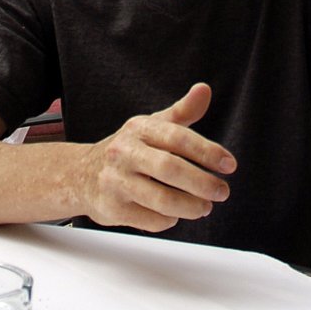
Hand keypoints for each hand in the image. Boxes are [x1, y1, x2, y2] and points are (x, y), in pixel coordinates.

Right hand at [78, 83, 236, 231]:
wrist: (81, 175)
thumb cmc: (129, 149)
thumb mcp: (152, 125)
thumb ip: (182, 111)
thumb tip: (204, 89)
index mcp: (139, 128)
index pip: (178, 137)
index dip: (207, 151)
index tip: (229, 165)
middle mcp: (124, 152)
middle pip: (170, 169)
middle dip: (203, 183)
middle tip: (222, 192)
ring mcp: (116, 181)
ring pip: (162, 201)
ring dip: (191, 206)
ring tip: (205, 207)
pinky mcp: (112, 209)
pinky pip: (151, 220)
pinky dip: (170, 220)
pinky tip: (175, 214)